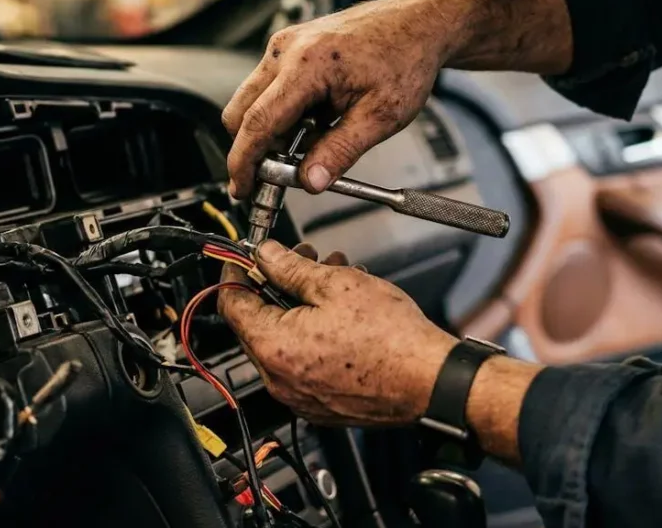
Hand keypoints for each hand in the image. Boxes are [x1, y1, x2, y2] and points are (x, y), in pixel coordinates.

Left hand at [217, 241, 457, 426]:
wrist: (429, 381)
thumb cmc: (392, 340)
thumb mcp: (335, 284)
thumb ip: (290, 268)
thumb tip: (265, 255)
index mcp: (274, 348)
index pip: (231, 304)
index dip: (236, 272)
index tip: (244, 258)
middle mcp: (279, 380)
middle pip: (257, 323)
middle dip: (277, 286)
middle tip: (300, 261)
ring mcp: (299, 396)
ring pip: (283, 341)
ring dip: (300, 306)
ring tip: (331, 281)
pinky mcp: (320, 405)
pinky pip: (303, 364)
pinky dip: (313, 335)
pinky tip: (340, 313)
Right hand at [221, 0, 448, 197]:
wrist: (418, 23)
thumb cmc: (405, 58)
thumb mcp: (381, 116)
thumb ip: (340, 152)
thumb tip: (310, 181)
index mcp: (307, 65)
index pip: (257, 123)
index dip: (243, 162)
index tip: (241, 187)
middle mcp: (287, 50)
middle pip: (240, 112)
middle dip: (252, 149)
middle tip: (276, 177)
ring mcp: (286, 46)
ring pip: (251, 101)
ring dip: (270, 131)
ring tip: (312, 145)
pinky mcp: (290, 47)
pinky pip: (269, 88)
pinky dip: (281, 114)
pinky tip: (315, 123)